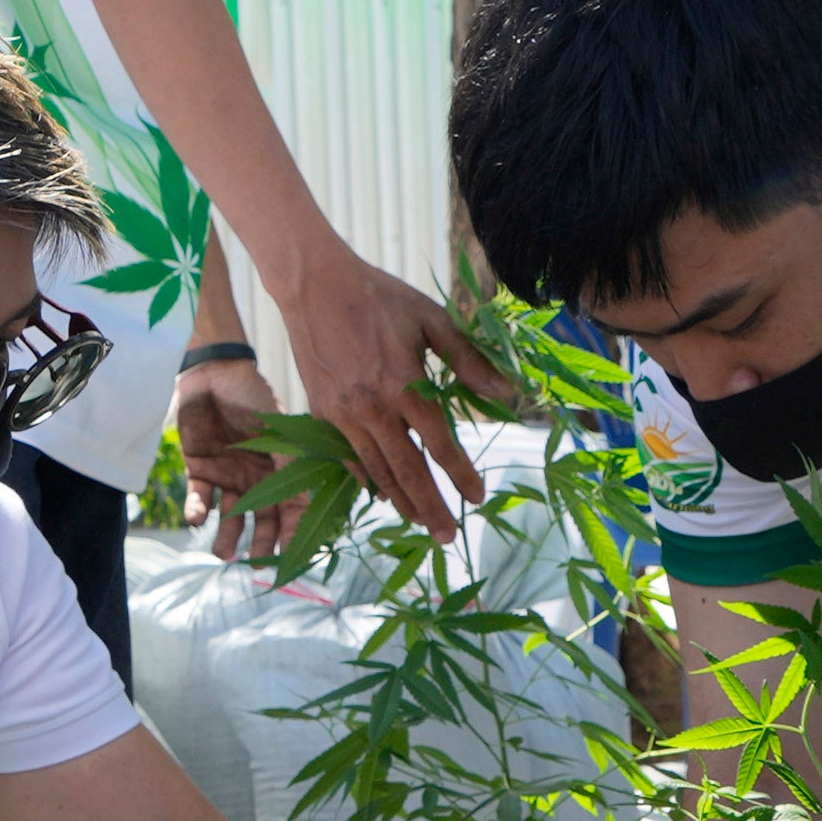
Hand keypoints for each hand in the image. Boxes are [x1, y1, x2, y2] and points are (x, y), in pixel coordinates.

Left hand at [170, 349, 310, 564]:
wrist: (214, 373)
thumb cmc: (254, 398)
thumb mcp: (280, 432)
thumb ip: (296, 462)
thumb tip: (331, 487)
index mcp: (284, 471)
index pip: (292, 510)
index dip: (292, 535)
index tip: (289, 559)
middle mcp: (258, 478)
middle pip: (261, 520)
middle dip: (259, 543)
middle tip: (255, 565)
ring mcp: (229, 475)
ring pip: (231, 516)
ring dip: (228, 537)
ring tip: (222, 554)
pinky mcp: (200, 469)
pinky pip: (200, 498)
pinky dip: (198, 511)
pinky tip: (197, 520)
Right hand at [269, 245, 509, 546]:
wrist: (314, 284)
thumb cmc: (379, 297)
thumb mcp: (432, 319)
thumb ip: (469, 360)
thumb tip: (507, 392)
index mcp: (404, 384)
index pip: (440, 443)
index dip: (461, 474)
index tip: (478, 497)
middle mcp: (372, 407)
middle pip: (407, 470)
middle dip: (431, 507)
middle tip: (449, 537)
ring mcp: (343, 413)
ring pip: (376, 470)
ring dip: (400, 501)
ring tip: (421, 523)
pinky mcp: (322, 412)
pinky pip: (348, 456)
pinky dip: (367, 479)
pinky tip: (383, 494)